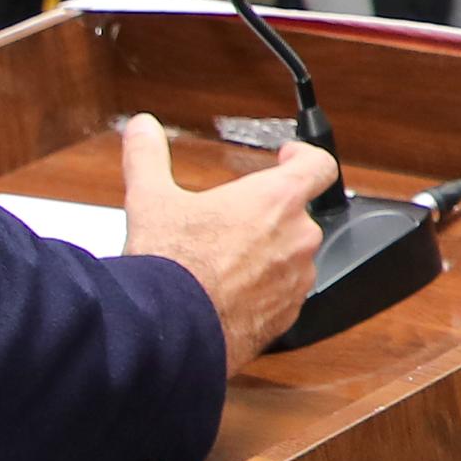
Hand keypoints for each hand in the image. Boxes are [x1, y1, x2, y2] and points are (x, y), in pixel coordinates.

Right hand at [114, 113, 343, 374]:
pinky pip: (283, 295)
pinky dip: (262, 291)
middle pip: (298, 215)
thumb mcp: (151, 199)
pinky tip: (228, 294)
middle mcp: (298, 239)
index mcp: (276, 201)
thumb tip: (142, 127)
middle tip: (232, 220)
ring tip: (224, 261)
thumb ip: (148, 156)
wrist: (170, 332)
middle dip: (268, 216)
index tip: (289, 157)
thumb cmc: (170, 265)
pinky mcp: (287, 317)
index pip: (318, 165)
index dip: (305, 156)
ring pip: (291, 258)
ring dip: (267, 255)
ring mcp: (296, 281)